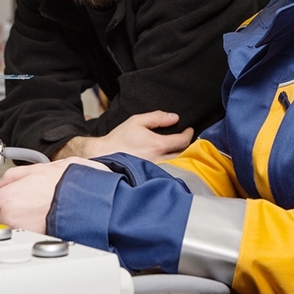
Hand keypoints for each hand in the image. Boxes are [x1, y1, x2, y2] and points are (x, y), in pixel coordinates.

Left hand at [0, 157, 109, 230]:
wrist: (94, 200)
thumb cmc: (73, 182)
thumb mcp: (42, 167)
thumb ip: (15, 176)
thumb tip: (0, 183)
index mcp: (8, 198)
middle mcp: (10, 219)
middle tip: (8, 211)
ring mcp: (22, 235)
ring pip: (5, 234)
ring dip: (12, 228)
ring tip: (31, 217)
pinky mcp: (36, 245)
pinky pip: (24, 241)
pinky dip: (28, 235)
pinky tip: (42, 225)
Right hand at [53, 111, 193, 161]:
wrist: (104, 156)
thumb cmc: (119, 138)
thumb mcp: (137, 121)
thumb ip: (157, 117)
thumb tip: (175, 118)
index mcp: (158, 145)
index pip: (183, 141)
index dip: (189, 134)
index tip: (189, 129)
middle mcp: (160, 159)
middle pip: (184, 153)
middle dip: (188, 144)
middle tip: (186, 138)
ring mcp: (157, 170)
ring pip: (178, 163)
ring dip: (182, 155)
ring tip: (180, 148)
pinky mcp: (152, 176)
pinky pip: (169, 170)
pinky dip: (174, 164)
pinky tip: (171, 158)